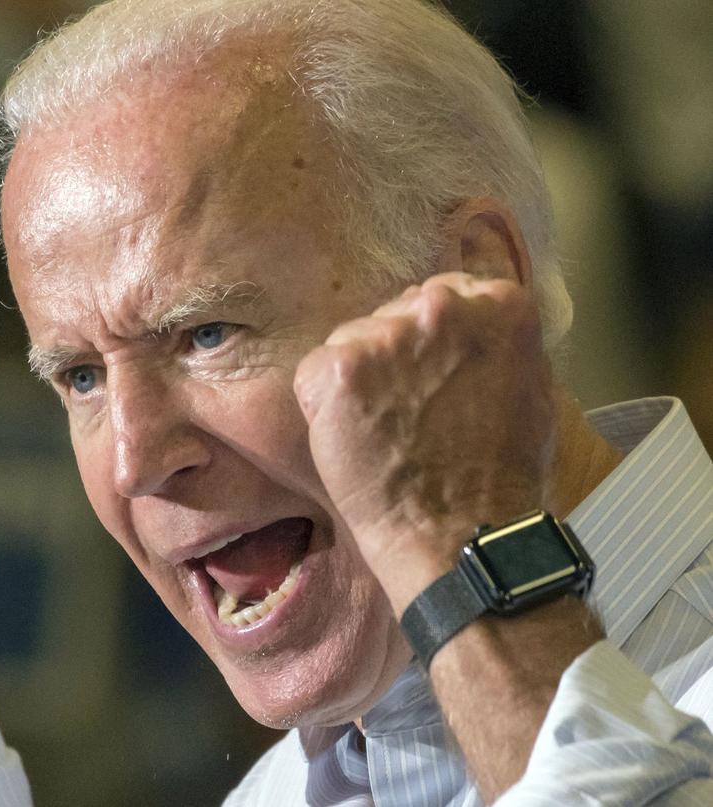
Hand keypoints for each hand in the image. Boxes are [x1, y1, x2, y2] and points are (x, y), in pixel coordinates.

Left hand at [294, 273, 555, 610]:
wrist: (461, 535)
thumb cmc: (502, 477)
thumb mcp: (530, 389)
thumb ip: (496, 344)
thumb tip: (469, 327)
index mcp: (500, 306)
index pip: (444, 295)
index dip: (430, 340)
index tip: (431, 374)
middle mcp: (442, 308)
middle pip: (394, 314)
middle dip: (393, 355)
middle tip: (406, 412)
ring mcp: (386, 336)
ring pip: (351, 342)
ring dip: (357, 381)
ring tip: (382, 433)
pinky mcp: (339, 370)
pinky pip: (315, 374)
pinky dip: (322, 407)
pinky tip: (352, 440)